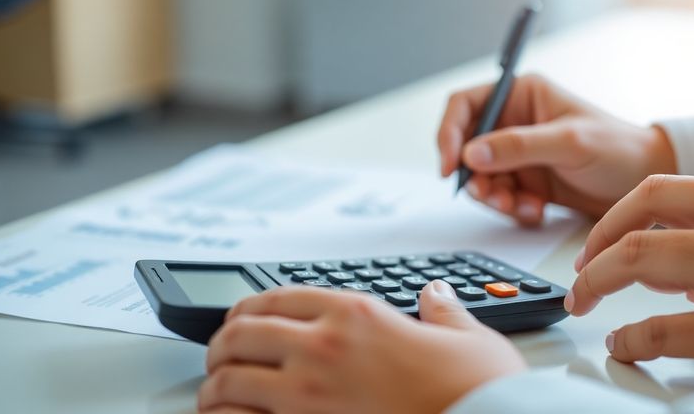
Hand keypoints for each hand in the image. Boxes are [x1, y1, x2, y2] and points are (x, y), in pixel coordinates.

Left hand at [199, 280, 524, 413]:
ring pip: (227, 381)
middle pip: (240, 333)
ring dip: (215, 387)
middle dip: (222, 345)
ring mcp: (308, 396)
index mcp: (357, 314)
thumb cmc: (478, 391)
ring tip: (216, 394)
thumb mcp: (470, 338)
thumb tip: (436, 296)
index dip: (249, 308)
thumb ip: (443, 312)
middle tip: (222, 355)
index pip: (276, 297)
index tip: (242, 319)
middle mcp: (323, 348)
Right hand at [437, 74, 675, 224]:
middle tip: (491, 195)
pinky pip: (499, 196)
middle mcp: (514, 121)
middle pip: (466, 147)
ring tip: (518, 206)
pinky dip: (511, 208)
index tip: (450, 166)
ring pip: (480, 176)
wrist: (645, 183)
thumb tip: (470, 154)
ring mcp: (519, 153)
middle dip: (474, 176)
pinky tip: (535, 210)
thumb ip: (518, 146)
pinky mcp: (526, 180)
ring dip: (493, 196)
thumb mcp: (568, 142)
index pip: (464, 106)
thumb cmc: (618, 149)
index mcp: (522, 95)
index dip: (449, 134)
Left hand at [567, 175, 693, 406]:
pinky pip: (660, 334)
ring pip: (636, 272)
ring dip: (597, 290)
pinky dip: (631, 341)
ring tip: (587, 307)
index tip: (601, 239)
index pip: (659, 192)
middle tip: (580, 278)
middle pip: (635, 231)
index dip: (615, 217)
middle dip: (593, 256)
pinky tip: (626, 346)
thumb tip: (693, 247)